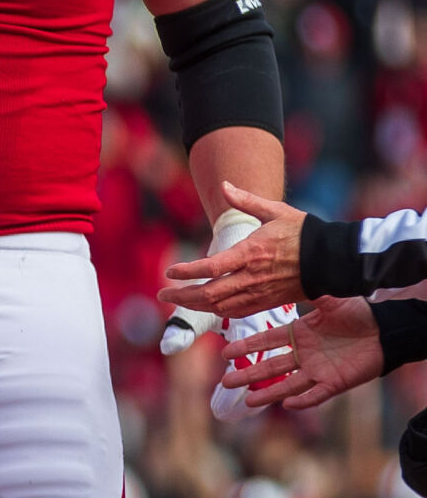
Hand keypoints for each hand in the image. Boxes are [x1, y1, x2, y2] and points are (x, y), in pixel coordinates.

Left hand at [157, 182, 306, 318]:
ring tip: (177, 301)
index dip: (187, 272)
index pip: (211, 267)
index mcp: (251, 253)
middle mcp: (253, 276)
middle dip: (183, 296)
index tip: (169, 272)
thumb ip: (246, 200)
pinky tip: (206, 307)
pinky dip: (217, 311)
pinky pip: (238, 311)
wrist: (334, 259)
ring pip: (222, 306)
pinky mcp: (270, 302)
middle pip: (211, 293)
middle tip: (163, 294)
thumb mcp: (275, 211)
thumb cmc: (304, 232)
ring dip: (196, 305)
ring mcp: (261, 292)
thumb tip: (224, 185)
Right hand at [219, 296, 382, 409]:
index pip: (267, 342)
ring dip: (269, 393)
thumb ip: (310, 291)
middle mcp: (304, 355)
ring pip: (288, 384)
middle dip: (248, 374)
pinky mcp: (335, 383)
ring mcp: (318, 370)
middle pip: (271, 367)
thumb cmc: (357, 314)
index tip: (226, 351)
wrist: (384, 331)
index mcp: (299, 334)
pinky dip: (304, 400)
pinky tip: (288, 403)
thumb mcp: (329, 300)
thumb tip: (290, 272)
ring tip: (248, 400)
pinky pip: (317, 394)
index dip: (247, 347)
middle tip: (226, 382)